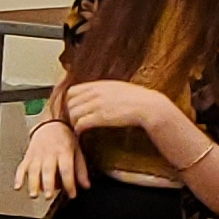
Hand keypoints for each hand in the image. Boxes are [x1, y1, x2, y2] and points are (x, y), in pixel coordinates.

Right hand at [13, 115, 86, 201]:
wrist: (51, 124)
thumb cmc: (65, 138)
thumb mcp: (77, 151)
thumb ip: (81, 169)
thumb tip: (86, 185)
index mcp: (64, 152)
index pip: (66, 169)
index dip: (69, 183)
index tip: (72, 194)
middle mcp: (49, 154)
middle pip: (48, 170)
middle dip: (47, 184)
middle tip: (48, 196)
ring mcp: (37, 155)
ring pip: (34, 170)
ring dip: (33, 183)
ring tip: (34, 194)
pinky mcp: (28, 156)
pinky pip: (22, 167)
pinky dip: (19, 177)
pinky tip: (18, 186)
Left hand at [54, 79, 184, 149]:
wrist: (148, 106)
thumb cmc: (136, 98)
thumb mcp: (116, 87)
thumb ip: (102, 89)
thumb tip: (94, 93)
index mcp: (98, 85)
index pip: (72, 91)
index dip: (71, 101)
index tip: (75, 109)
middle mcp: (94, 93)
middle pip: (70, 103)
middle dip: (70, 113)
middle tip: (75, 121)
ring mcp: (96, 105)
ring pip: (73, 114)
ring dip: (74, 122)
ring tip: (79, 128)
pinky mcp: (100, 117)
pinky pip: (80, 124)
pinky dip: (78, 130)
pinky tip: (82, 133)